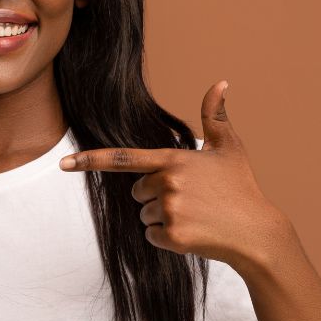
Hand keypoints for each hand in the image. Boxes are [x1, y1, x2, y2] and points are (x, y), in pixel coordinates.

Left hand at [58, 80, 288, 271]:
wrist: (256, 233)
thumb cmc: (241, 188)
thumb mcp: (229, 148)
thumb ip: (215, 115)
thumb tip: (221, 82)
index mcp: (174, 160)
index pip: (123, 158)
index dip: (90, 160)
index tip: (64, 163)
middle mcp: (167, 183)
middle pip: (137, 191)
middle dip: (156, 196)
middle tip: (190, 199)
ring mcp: (169, 210)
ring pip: (144, 215)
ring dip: (163, 218)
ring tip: (195, 216)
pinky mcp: (172, 237)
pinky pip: (152, 236)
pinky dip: (167, 238)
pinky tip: (193, 233)